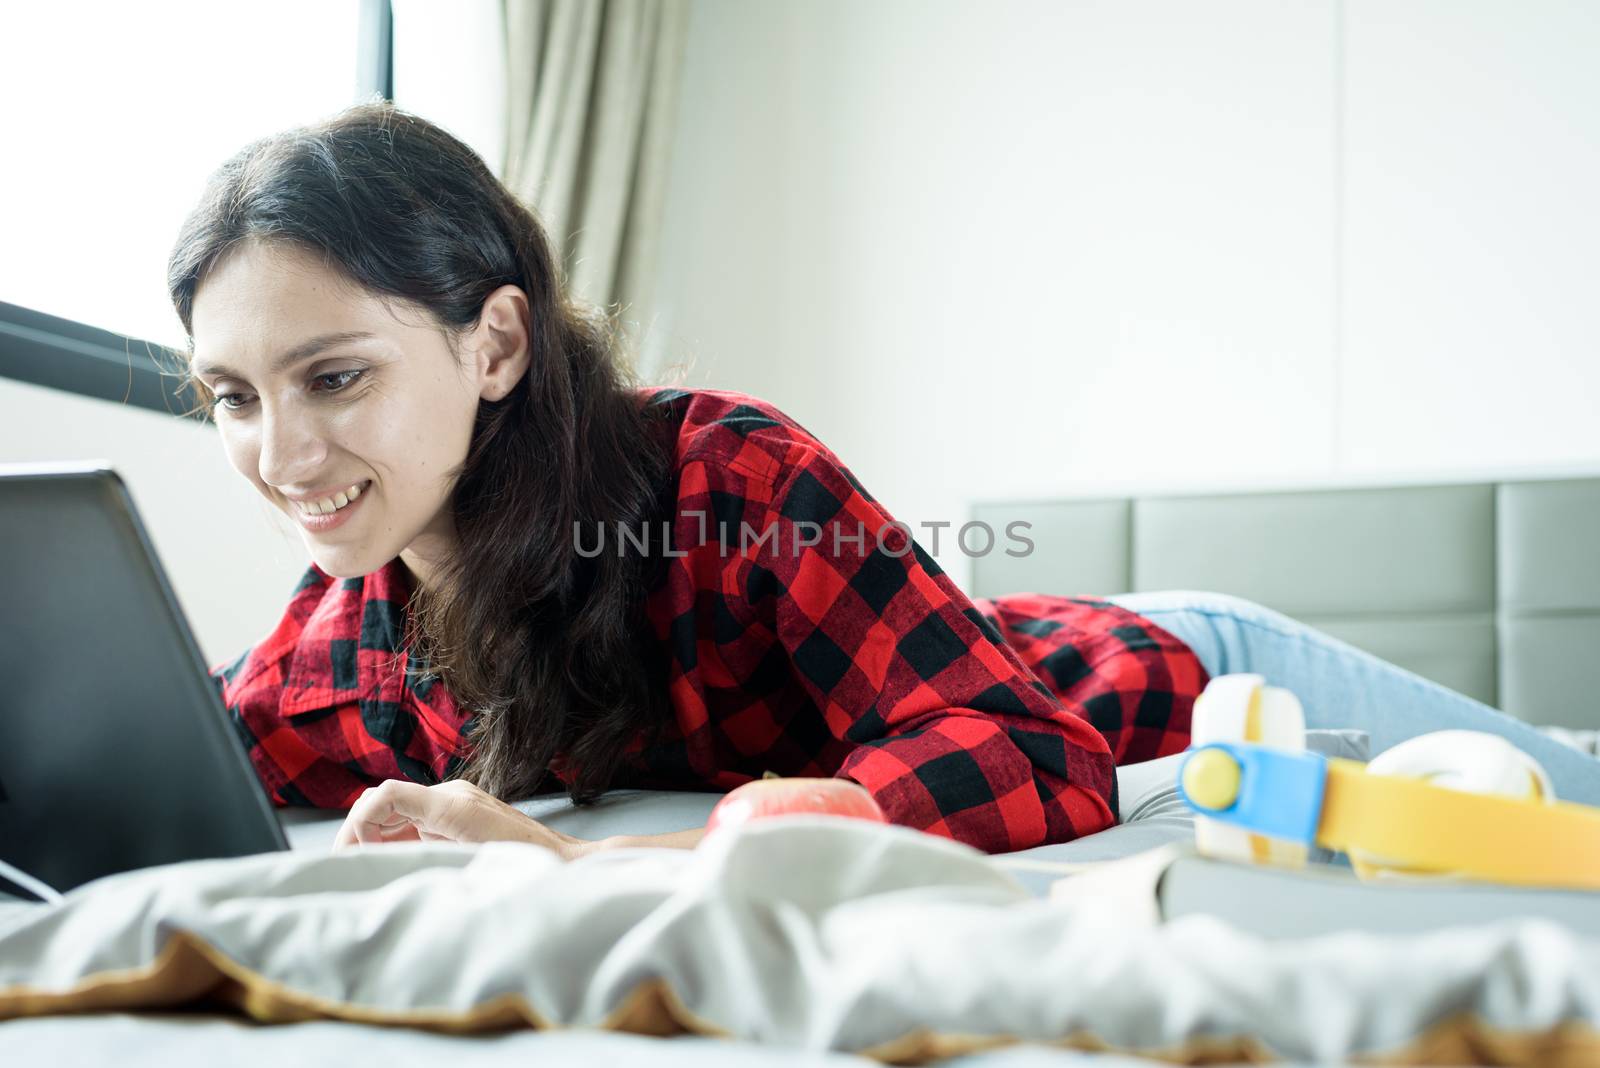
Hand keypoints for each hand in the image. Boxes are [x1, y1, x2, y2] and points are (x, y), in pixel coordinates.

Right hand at [332, 779, 588, 859]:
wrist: (563, 863)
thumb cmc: (528, 864)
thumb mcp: (476, 862)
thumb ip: (431, 846)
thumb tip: (405, 828)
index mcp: (452, 804)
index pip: (387, 795)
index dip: (359, 822)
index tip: (353, 857)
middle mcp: (449, 799)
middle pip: (383, 804)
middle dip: (357, 835)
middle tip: (344, 871)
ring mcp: (452, 808)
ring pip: (393, 817)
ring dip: (371, 843)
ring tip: (361, 875)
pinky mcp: (455, 823)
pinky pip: (411, 828)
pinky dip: (391, 847)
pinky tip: (389, 871)